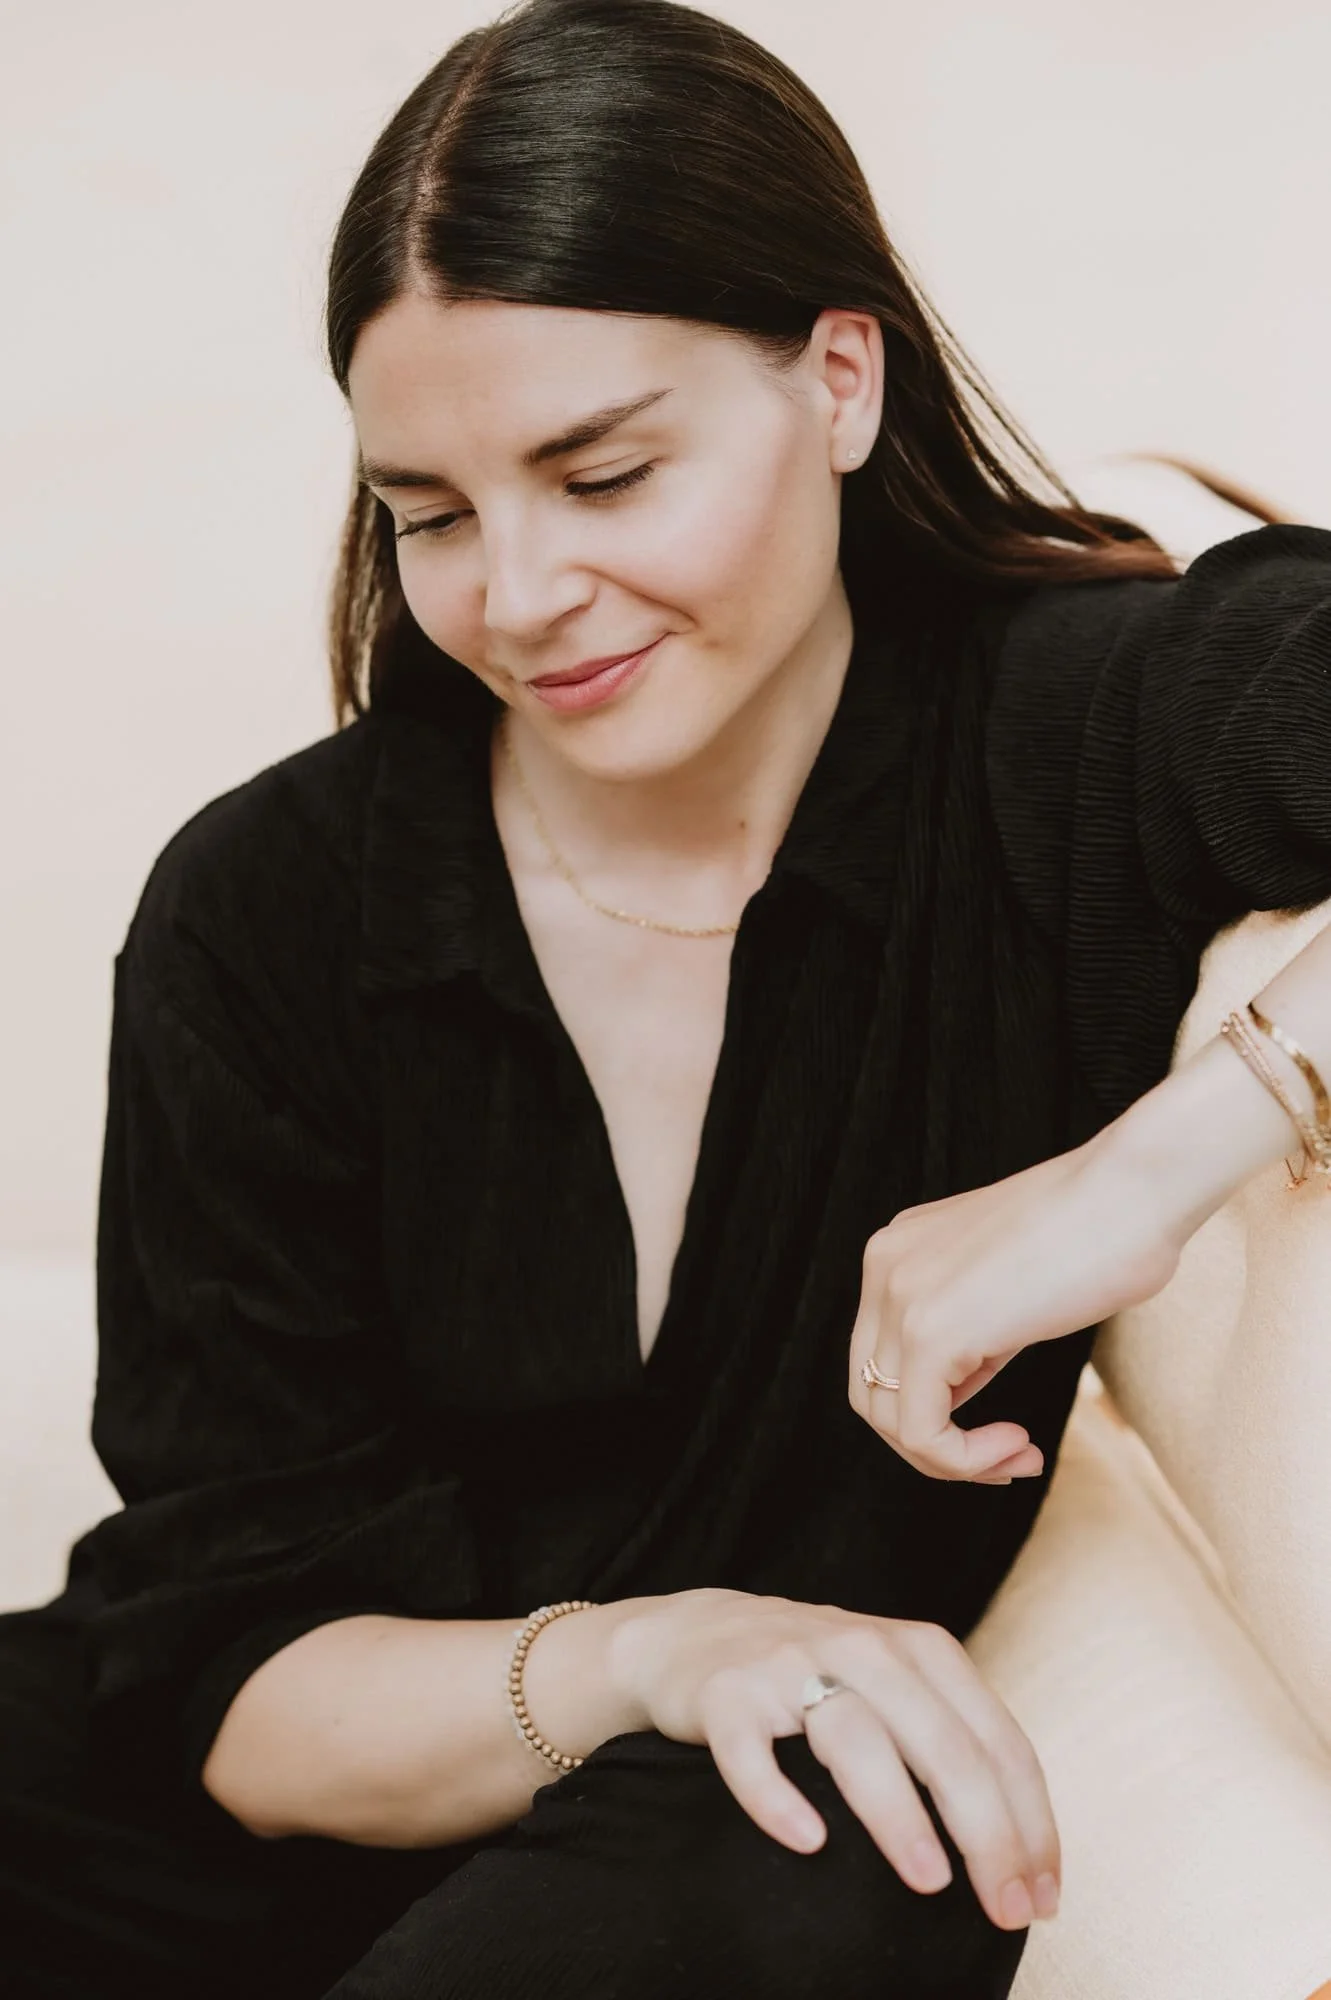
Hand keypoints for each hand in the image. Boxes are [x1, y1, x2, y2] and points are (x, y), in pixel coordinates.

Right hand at [610, 1586, 1060, 1931]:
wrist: (697, 1637)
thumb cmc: (818, 1680)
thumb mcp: (898, 1687)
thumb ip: (954, 1741)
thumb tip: (1025, 1857)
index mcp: (921, 1651)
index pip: (998, 1743)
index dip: (1031, 1824)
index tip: (1042, 1898)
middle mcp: (864, 1648)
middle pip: (943, 1745)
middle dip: (986, 1834)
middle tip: (1005, 1911)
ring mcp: (790, 1666)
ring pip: (857, 1740)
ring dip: (899, 1816)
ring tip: (929, 1883)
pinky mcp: (726, 1694)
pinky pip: (752, 1751)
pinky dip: (778, 1798)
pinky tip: (807, 1843)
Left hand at [849, 1135, 1182, 1482]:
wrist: (1136, 1190)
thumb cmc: (1102, 1232)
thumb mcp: (1009, 1286)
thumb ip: (970, 1329)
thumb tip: (956, 1392)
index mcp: (899, 1250)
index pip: (883, 1360)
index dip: (937, 1415)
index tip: (1008, 1435)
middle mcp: (885, 1265)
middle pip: (873, 1394)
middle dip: (938, 1445)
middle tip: (1011, 1458)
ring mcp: (899, 1295)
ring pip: (888, 1419)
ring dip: (956, 1460)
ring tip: (1021, 1455)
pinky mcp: (929, 1330)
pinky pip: (919, 1432)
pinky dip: (964, 1461)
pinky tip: (1020, 1447)